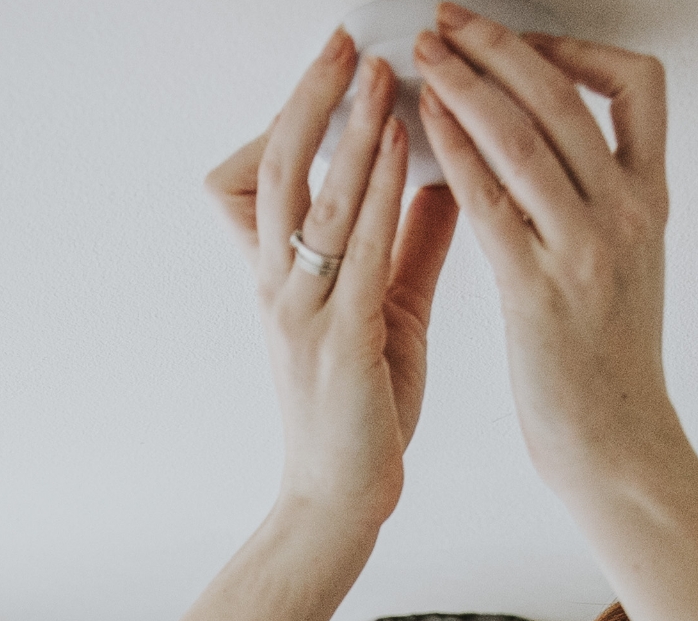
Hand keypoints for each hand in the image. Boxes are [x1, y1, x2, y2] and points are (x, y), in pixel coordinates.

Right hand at [208, 30, 461, 512]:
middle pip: (277, 161)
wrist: (342, 496)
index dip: (291, 119)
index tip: (334, 70)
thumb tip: (439, 173)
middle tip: (344, 42)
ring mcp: (300, 307)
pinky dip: (374, 187)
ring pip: (310, 192)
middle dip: (310, 95)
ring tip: (378, 71)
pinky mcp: (337, 337)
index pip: (258, 174)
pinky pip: (353, 245)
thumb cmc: (363, 405)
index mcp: (279, 272)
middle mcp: (276, 280)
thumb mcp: (386, 305)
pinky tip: (401, 147)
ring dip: (346, 124)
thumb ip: (407, 239)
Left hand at [406, 4, 672, 455]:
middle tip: (448, 20)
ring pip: (522, 137)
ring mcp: (586, 250)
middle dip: (498, 46)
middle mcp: (627, 213)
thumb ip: (598, 197)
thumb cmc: (608, 355)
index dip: (579, 49)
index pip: (640, 85)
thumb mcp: (626, 260)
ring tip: (422, 57)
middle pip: (565, 96)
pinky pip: (488, 201)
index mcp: (651, 200)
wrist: (616, 440)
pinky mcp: (539, 290)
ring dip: (462, 84)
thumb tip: (552, 138)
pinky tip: (419, 126)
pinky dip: (451, 151)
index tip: (527, 42)